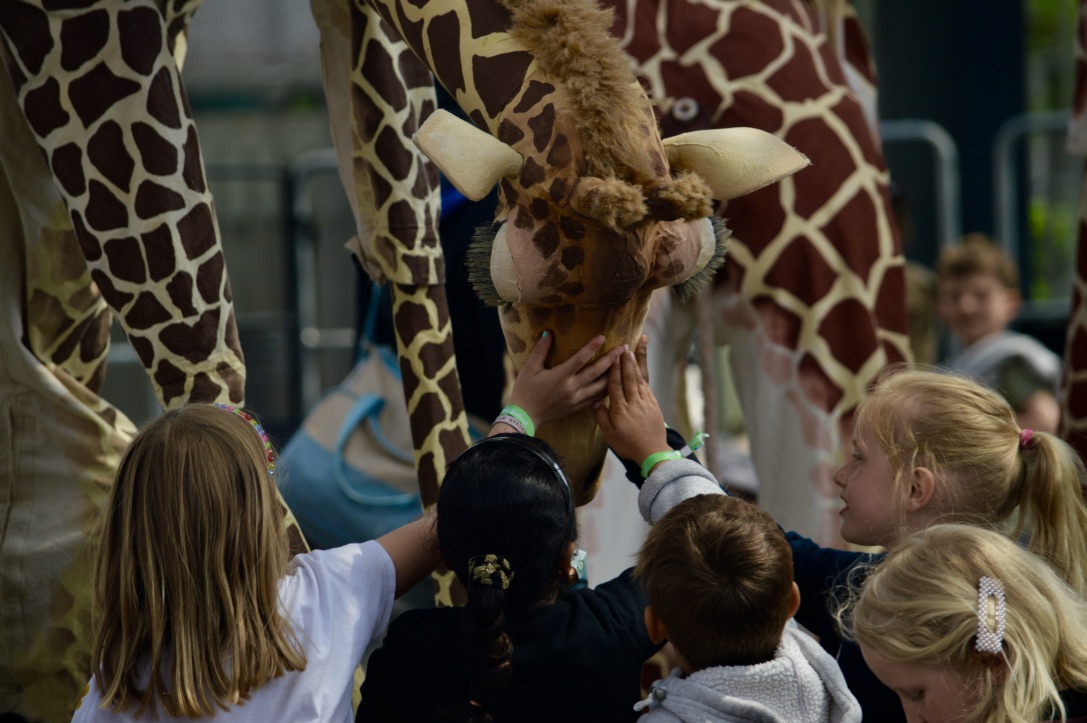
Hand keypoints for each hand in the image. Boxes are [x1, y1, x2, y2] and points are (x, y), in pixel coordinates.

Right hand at [503, 331, 621, 428]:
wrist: (524, 415)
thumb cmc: (525, 390)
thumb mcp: (530, 368)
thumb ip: (540, 350)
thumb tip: (547, 333)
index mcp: (560, 376)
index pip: (580, 359)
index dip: (592, 347)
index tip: (604, 337)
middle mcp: (571, 388)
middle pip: (596, 372)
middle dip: (611, 359)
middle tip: (624, 348)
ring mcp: (576, 400)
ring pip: (600, 387)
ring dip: (613, 375)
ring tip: (624, 364)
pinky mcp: (577, 408)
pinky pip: (596, 399)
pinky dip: (606, 390)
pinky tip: (614, 383)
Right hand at [593, 340, 667, 463]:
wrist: (653, 452)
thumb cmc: (628, 445)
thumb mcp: (609, 435)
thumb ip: (601, 417)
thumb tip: (596, 401)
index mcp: (620, 410)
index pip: (616, 385)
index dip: (614, 369)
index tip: (613, 356)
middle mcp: (634, 403)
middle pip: (629, 378)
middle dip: (627, 360)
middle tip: (625, 345)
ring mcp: (646, 402)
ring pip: (640, 378)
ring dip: (637, 362)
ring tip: (635, 348)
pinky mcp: (654, 403)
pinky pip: (647, 385)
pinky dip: (644, 373)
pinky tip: (641, 365)